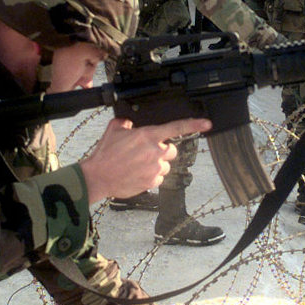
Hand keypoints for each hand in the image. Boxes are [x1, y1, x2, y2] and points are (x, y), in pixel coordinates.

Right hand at [79, 117, 210, 202]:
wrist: (98, 177)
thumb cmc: (105, 154)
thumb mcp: (114, 129)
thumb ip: (126, 122)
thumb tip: (130, 123)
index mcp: (147, 135)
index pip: (176, 127)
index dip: (194, 124)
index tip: (207, 124)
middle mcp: (154, 151)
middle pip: (172, 150)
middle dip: (162, 150)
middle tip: (146, 152)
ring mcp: (155, 168)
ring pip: (165, 165)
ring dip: (156, 164)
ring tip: (137, 165)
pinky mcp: (152, 182)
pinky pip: (159, 177)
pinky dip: (151, 176)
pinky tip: (137, 174)